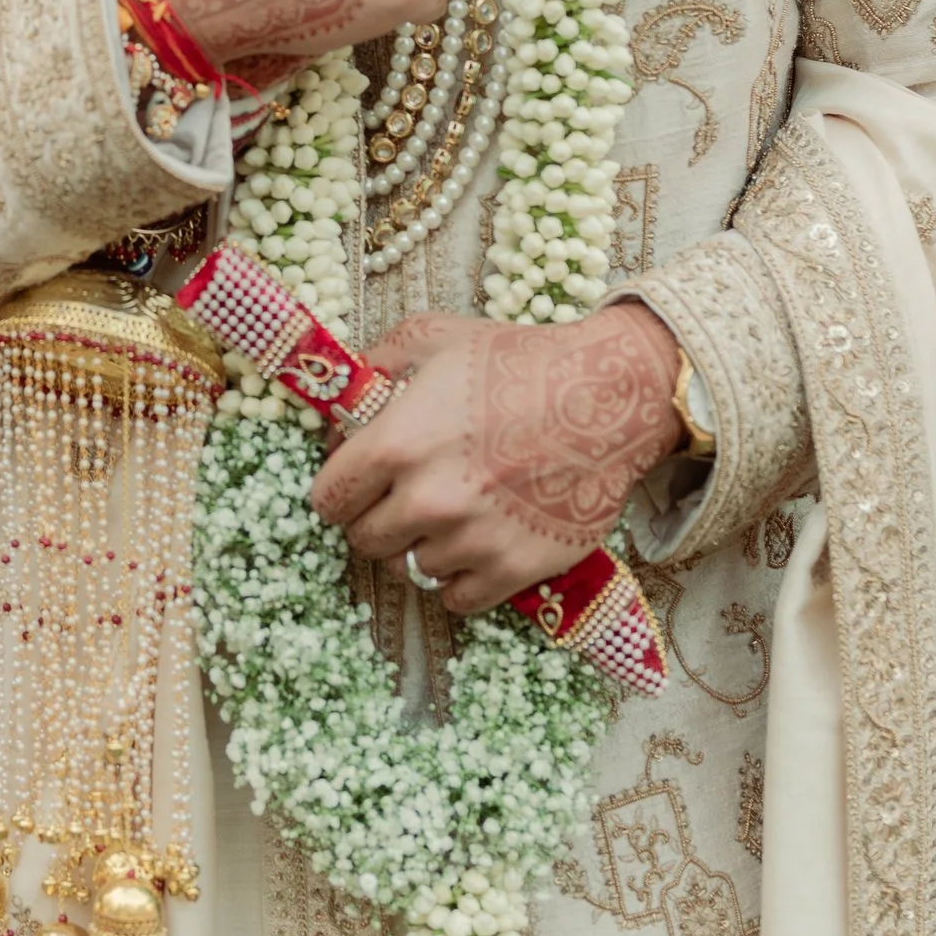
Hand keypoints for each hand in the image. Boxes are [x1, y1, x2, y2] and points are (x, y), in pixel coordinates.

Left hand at [307, 302, 684, 614]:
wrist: (607, 397)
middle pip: (364, 541)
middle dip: (376, 519)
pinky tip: (472, 545)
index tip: (354, 484)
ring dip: (421, 547)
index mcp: (396, 443)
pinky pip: (457, 599)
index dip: (338, 490)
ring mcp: (472, 540)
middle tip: (401, 499)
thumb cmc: (519, 360)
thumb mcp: (436, 336)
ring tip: (448, 515)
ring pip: (410, 570)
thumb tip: (345, 394)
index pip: (327, 499)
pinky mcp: (514, 569)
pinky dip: (458, 579)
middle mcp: (427, 500)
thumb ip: (377, 361)